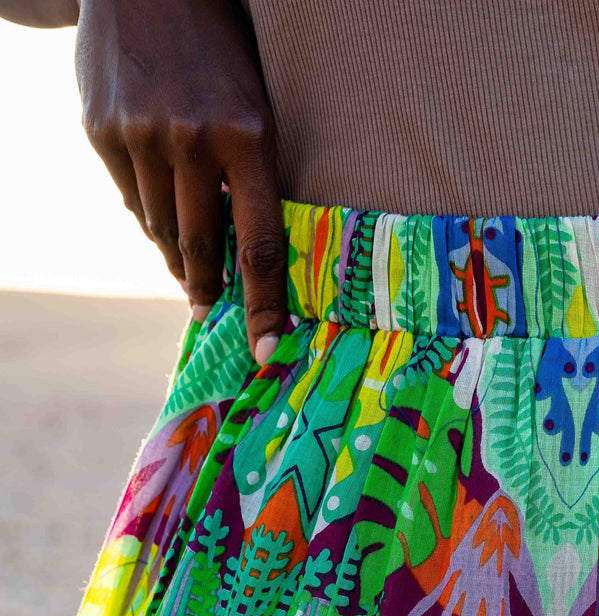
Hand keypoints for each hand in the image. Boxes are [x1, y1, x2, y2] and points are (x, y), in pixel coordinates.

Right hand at [76, 0, 285, 359]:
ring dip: (177, 252)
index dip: (264, 304)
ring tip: (189, 262)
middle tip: (208, 308)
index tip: (268, 347)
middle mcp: (192, 141)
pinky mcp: (101, 129)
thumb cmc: (223, 56)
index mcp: (248, 140)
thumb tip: (237, 253)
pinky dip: (147, 212)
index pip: (260, 245)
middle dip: (207, 287)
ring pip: (160, 229)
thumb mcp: (258, 112)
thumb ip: (250, 180)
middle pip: (202, 248)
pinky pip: (129, 197)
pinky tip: (159, 203)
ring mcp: (140, 136)